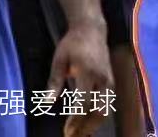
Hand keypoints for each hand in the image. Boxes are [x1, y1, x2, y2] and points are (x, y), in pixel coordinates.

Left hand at [47, 18, 113, 136]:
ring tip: (81, 134)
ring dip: (94, 124)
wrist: (92, 29)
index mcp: (88, 72)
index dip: (76, 119)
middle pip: (98, 110)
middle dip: (86, 127)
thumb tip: (46, 103)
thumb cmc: (72, 44)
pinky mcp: (111, 82)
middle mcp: (102, 78)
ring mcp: (109, 81)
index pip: (83, 102)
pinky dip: (99, 117)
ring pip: (106, 109)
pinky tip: (89, 124)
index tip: (66, 130)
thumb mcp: (59, 60)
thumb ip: (54, 82)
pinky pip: (108, 104)